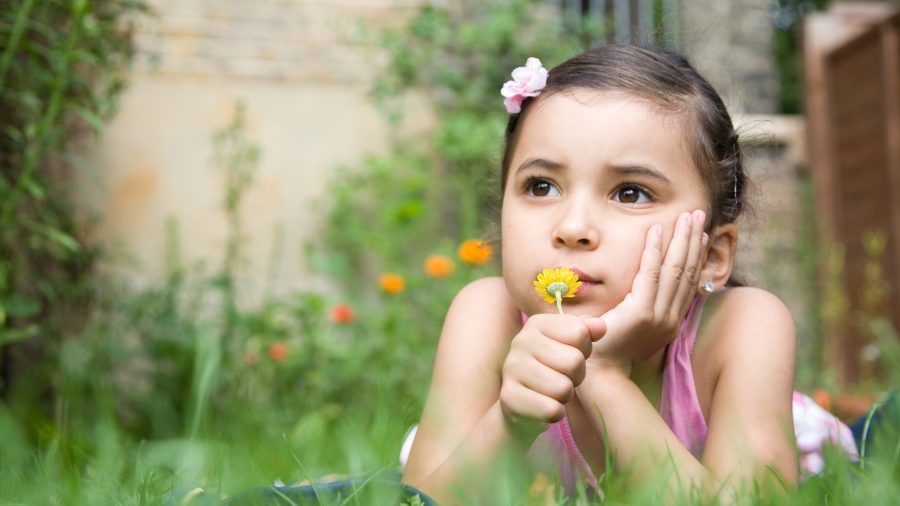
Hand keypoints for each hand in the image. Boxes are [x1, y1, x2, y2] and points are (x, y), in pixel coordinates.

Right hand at [499, 314, 605, 437]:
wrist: (522, 403)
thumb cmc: (553, 369)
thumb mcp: (571, 345)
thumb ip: (587, 331)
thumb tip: (601, 327)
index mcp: (537, 323)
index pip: (579, 333)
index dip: (585, 350)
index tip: (572, 355)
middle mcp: (520, 341)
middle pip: (574, 361)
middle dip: (577, 376)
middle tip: (564, 378)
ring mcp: (511, 368)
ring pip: (563, 388)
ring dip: (565, 396)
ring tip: (553, 392)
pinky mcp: (509, 397)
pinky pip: (550, 410)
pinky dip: (555, 413)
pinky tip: (544, 406)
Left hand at [589, 210, 707, 374]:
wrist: (597, 369)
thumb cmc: (608, 347)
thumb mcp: (633, 326)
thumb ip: (642, 307)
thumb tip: (643, 290)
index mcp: (670, 322)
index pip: (689, 283)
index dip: (696, 257)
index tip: (700, 236)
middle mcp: (670, 319)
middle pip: (688, 272)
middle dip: (694, 241)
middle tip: (700, 215)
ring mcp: (659, 315)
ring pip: (675, 269)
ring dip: (681, 239)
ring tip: (687, 216)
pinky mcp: (642, 311)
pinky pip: (651, 273)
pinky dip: (654, 249)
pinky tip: (656, 230)